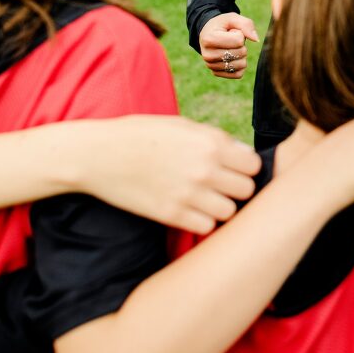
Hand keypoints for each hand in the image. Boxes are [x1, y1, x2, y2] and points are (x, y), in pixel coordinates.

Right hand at [76, 116, 260, 234]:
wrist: (99, 154)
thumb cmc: (141, 134)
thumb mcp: (181, 125)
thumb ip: (214, 139)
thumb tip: (243, 154)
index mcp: (209, 143)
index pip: (254, 164)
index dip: (245, 166)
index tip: (233, 167)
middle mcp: (204, 169)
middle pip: (246, 190)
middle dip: (236, 187)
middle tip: (220, 184)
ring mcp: (188, 194)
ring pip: (229, 211)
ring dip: (220, 206)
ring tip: (204, 197)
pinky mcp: (171, 215)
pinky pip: (206, 226)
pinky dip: (202, 220)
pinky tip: (190, 209)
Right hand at [198, 12, 258, 80]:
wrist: (208, 33)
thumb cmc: (222, 25)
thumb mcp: (232, 18)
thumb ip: (246, 24)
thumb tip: (256, 40)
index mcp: (209, 39)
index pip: (239, 41)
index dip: (239, 34)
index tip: (230, 31)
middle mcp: (208, 55)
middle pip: (241, 53)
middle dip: (241, 45)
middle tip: (230, 39)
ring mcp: (211, 66)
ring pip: (241, 65)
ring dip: (241, 55)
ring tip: (230, 47)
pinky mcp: (216, 73)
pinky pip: (238, 74)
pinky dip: (239, 65)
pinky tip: (231, 57)